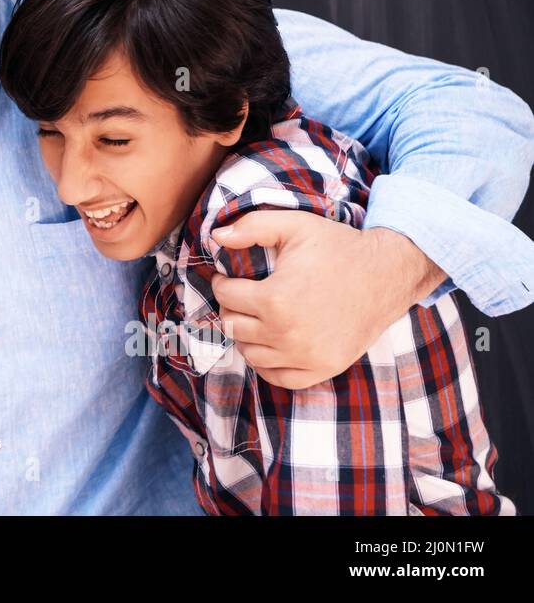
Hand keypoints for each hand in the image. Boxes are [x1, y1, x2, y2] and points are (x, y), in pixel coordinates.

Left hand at [210, 211, 443, 388]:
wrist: (388, 274)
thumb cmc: (339, 247)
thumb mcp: (295, 225)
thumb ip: (251, 227)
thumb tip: (214, 236)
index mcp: (275, 299)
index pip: (225, 295)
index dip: (223, 282)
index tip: (228, 276)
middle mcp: (287, 334)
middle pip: (232, 326)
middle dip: (231, 307)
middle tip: (242, 295)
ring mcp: (306, 356)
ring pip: (250, 353)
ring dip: (246, 334)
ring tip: (256, 316)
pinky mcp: (323, 368)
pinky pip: (278, 377)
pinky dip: (268, 362)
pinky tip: (271, 342)